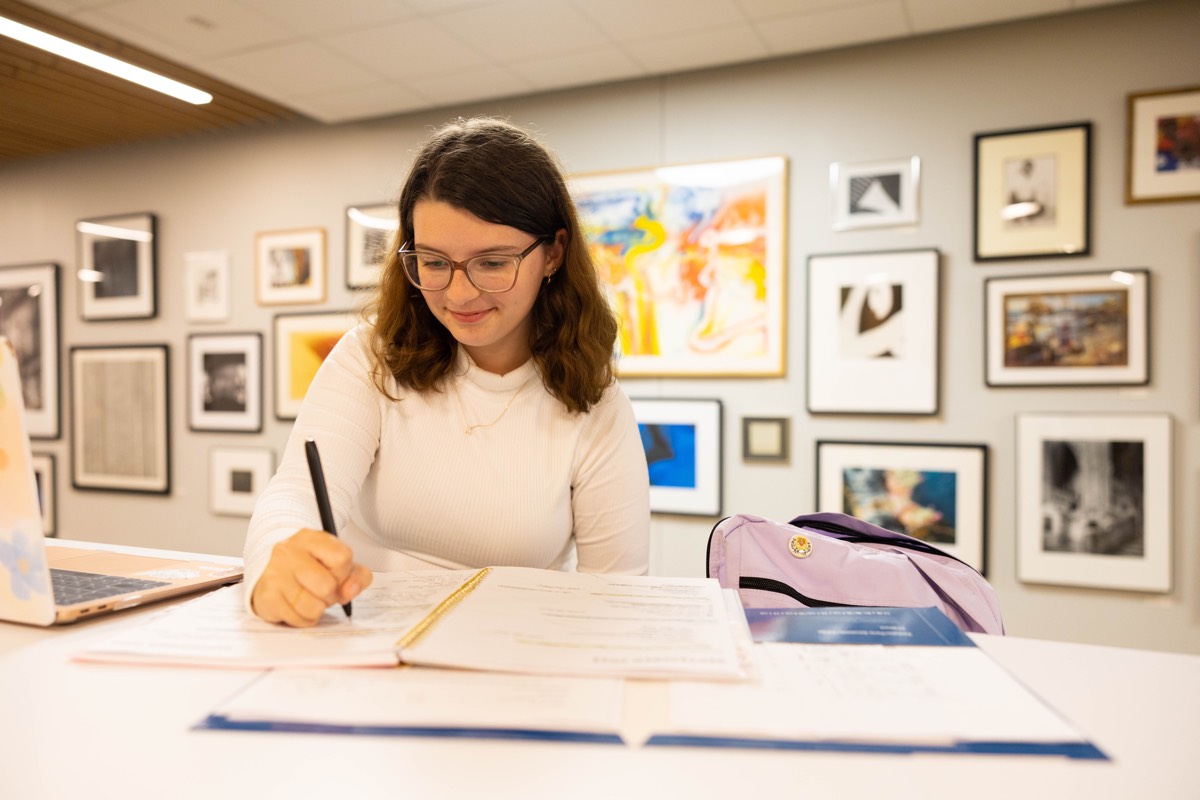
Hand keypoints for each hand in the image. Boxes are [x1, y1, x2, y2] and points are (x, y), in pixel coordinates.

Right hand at [250, 528, 372, 626]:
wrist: (270, 574)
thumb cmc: (308, 569)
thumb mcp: (337, 564)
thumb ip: (356, 576)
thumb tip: (351, 590)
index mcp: (310, 538)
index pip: (342, 557)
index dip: (344, 573)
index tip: (336, 575)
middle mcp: (289, 551)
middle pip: (327, 586)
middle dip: (331, 596)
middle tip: (322, 592)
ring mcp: (275, 574)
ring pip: (313, 607)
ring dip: (317, 610)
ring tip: (310, 599)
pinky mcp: (267, 596)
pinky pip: (298, 619)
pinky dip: (303, 619)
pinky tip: (297, 607)